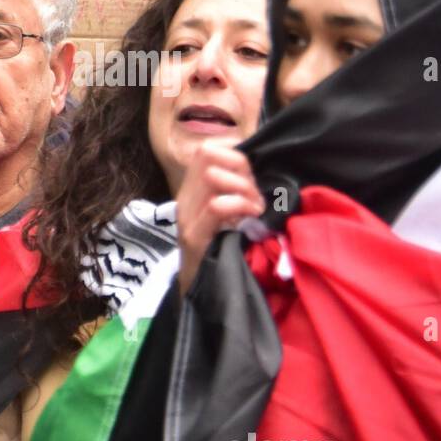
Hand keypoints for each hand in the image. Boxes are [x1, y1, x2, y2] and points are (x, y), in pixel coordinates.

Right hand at [176, 142, 263, 294]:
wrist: (197, 291)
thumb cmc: (217, 252)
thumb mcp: (222, 217)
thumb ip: (231, 193)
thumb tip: (256, 173)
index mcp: (190, 190)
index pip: (207, 150)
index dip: (233, 156)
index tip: (251, 178)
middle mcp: (184, 197)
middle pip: (210, 156)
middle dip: (241, 170)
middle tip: (257, 196)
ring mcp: (186, 215)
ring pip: (213, 176)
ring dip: (244, 189)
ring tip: (256, 209)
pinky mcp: (194, 236)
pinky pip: (216, 205)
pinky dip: (239, 205)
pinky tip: (251, 217)